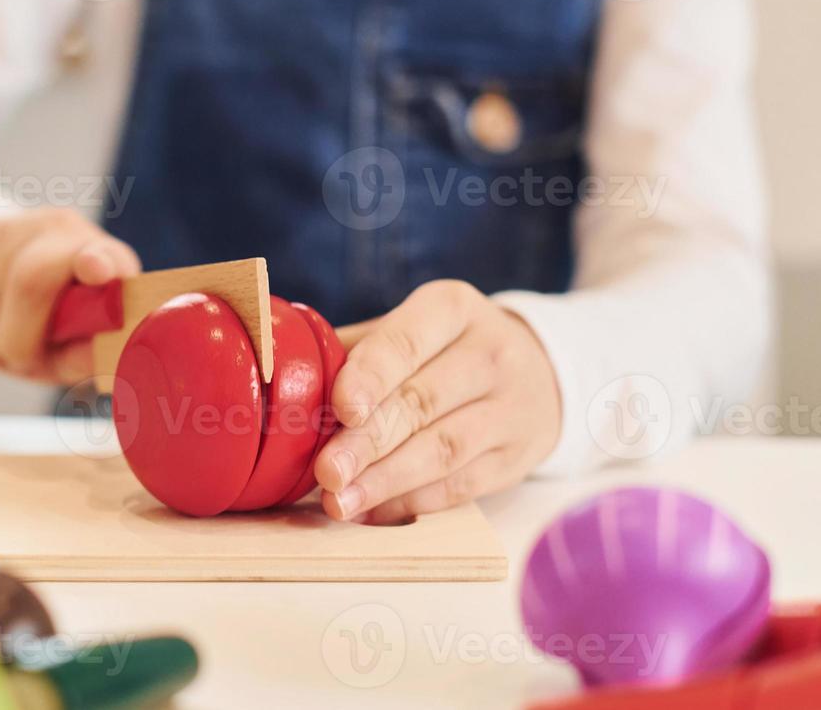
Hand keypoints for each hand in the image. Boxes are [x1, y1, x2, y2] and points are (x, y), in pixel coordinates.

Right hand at [0, 209, 140, 381]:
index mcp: (95, 253)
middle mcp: (50, 229)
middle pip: (27, 283)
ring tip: (0, 344)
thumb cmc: (52, 320)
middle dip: (18, 342)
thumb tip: (99, 356)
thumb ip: (88, 353)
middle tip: (21, 362)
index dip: (97, 261)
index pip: (98, 253)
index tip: (99, 271)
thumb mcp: (76, 342)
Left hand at [313, 280, 560, 523]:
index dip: (372, 376)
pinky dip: (411, 502)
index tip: (342, 408)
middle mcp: (489, 354)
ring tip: (340, 501)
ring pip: (443, 450)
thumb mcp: (412, 325)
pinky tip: (371, 511)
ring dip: (387, 481)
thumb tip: (280, 367)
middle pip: (422, 402)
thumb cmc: (446, 347)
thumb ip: (353, 347)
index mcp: (452, 309)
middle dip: (369, 442)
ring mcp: (510, 409)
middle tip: (327, 472)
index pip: (407, 342)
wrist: (540, 371)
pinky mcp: (515, 458)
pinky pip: (461, 486)